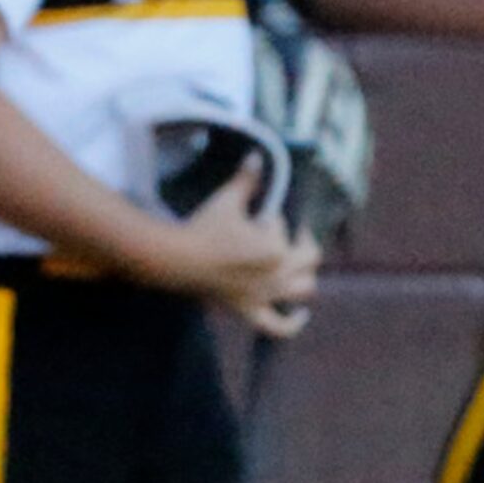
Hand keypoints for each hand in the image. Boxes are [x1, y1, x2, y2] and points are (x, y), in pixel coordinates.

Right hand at [144, 165, 321, 337]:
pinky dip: (293, 324)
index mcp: (277, 250)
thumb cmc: (202, 227)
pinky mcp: (250, 311)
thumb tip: (257, 155)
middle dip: (300, 242)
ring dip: (304, 276)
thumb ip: (247, 180)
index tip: (258, 215)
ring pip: (303, 290)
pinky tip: (301, 315)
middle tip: (287, 232)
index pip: (286, 228)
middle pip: (308, 259)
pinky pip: (278, 327)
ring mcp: (265, 297)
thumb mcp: (227, 201)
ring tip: (295, 264)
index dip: (274, 219)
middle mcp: (277, 276)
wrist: (174, 260)